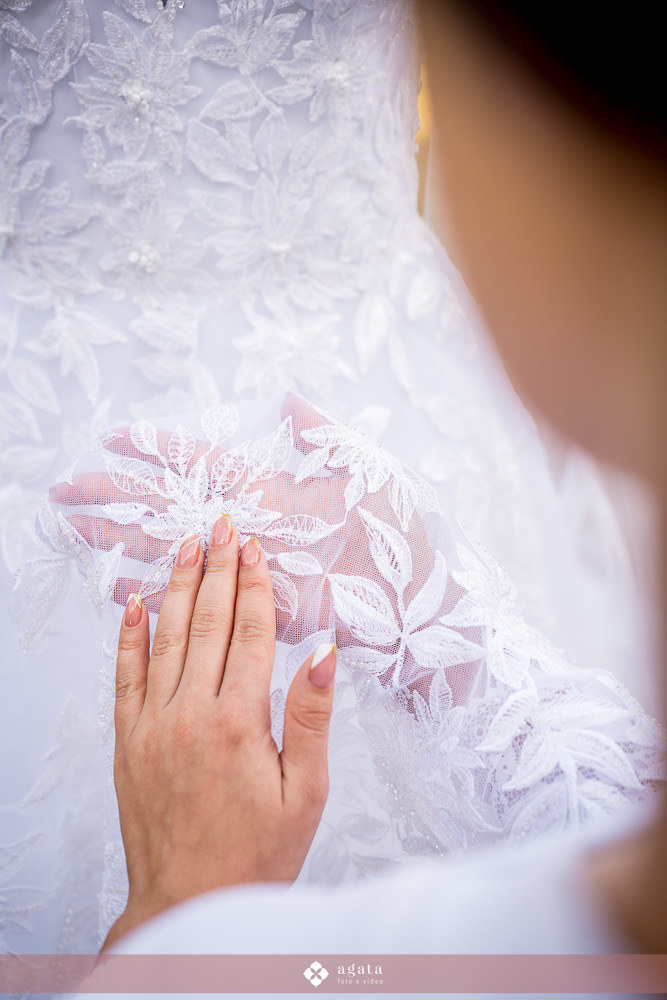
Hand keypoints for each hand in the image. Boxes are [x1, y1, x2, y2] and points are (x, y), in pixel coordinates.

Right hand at [50, 395, 434, 629]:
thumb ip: (319, 432)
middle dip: (116, 494)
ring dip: (120, 538)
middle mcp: (247, 526)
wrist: (418, 602)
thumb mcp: (361, 467)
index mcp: (269, 490)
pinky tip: (120, 591)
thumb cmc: (396, 533)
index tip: (114, 437)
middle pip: (168, 504)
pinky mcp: (254, 606)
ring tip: (74, 527)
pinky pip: (195, 599)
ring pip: (170, 549)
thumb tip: (286, 397)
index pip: (199, 463)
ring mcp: (246, 567)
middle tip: (67, 488)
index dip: (156, 449)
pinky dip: (157, 595)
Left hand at [102, 516, 335, 949]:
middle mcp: (189, 714)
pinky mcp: (127, 743)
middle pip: (206, 622)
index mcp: (239, 722)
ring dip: (176, 586)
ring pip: (165, 638)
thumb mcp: (306, 793)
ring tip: (187, 545)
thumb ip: (311, 718)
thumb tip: (322, 653)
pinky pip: (125, 676)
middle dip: (217, 568)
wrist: (189, 907)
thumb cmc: (256, 855)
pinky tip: (134, 603)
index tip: (255, 546)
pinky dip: (128, 636)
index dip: (254, 584)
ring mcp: (151, 726)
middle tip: (223, 525)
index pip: (249, 632)